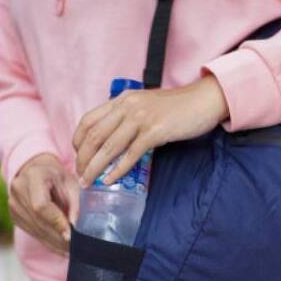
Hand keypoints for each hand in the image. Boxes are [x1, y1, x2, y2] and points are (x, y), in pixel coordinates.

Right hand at [9, 153, 79, 255]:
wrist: (37, 171)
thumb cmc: (57, 176)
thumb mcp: (72, 184)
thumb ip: (75, 204)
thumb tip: (75, 226)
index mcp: (34, 177)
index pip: (41, 206)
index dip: (56, 221)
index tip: (70, 234)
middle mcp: (19, 190)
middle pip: (38, 220)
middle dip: (58, 236)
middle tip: (75, 246)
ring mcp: (14, 205)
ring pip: (35, 229)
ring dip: (54, 242)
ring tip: (70, 249)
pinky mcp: (14, 216)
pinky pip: (32, 233)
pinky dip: (48, 241)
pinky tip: (60, 247)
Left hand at [73, 75, 228, 186]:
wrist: (203, 100)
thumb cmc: (177, 108)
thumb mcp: (146, 106)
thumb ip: (128, 117)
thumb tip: (114, 141)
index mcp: (122, 100)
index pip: (89, 120)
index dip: (78, 141)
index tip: (77, 157)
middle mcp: (127, 106)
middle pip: (94, 136)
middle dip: (83, 159)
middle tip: (80, 176)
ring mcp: (141, 118)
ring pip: (109, 146)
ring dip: (95, 167)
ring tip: (88, 181)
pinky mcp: (155, 132)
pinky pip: (131, 154)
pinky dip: (118, 169)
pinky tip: (110, 180)